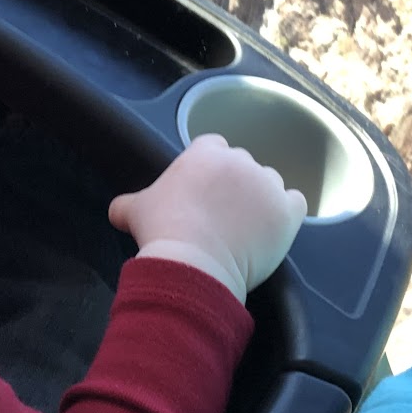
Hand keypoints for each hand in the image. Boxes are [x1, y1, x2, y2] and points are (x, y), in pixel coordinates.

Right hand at [107, 134, 304, 300]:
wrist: (194, 264)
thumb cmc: (163, 232)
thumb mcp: (135, 211)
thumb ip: (127, 203)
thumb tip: (116, 211)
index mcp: (206, 152)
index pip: (214, 148)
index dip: (209, 170)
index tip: (203, 193)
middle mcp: (241, 161)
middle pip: (243, 165)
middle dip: (235, 186)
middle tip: (221, 215)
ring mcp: (267, 184)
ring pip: (269, 183)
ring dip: (260, 199)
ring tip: (246, 227)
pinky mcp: (288, 211)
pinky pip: (295, 203)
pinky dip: (286, 213)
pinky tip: (272, 228)